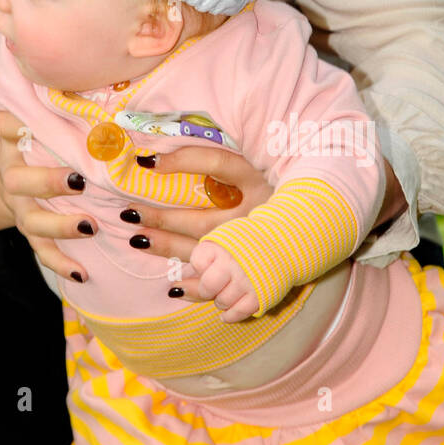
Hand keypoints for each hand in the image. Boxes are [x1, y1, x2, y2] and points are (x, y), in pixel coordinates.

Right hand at [0, 111, 96, 283]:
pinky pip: (43, 251)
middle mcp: (14, 178)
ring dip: (61, 226)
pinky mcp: (32, 233)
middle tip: (79, 180)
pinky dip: (61, 264)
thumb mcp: (36, 121)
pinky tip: (82, 273)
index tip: (28, 122)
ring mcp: (22, 209)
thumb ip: (50, 105)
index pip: (7, 130)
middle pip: (19, 181)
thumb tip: (74, 82)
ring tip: (89, 226)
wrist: (10, 179)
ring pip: (34, 222)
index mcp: (13, 145)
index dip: (13, 126)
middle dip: (48, 181)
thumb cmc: (36, 142)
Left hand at [115, 145, 271, 306]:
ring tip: (138, 240)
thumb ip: (214, 159)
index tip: (145, 163)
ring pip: (207, 251)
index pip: (216, 164)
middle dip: (163, 218)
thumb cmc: (269, 186)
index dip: (182, 161)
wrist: (314, 223)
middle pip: (203, 218)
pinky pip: (223, 281)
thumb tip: (162, 157)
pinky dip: (197, 287)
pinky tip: (174, 286)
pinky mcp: (257, 268)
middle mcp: (257, 212)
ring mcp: (256, 243)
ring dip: (170, 248)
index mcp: (256, 179)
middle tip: (129, 213)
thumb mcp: (252, 164)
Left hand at [181, 241, 258, 322]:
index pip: (198, 262)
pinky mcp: (260, 296)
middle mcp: (233, 262)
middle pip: (206, 287)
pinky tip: (229, 309)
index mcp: (221, 244)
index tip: (213, 261)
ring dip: (221, 299)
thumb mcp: (220, 245)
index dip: (203, 265)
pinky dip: (230, 315)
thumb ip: (198, 267)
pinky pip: (236, 313)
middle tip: (217, 283)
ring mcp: (247, 280)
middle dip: (207, 289)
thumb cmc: (242, 246)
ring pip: (220, 302)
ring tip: (229, 289)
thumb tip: (174, 292)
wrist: (282, 243)